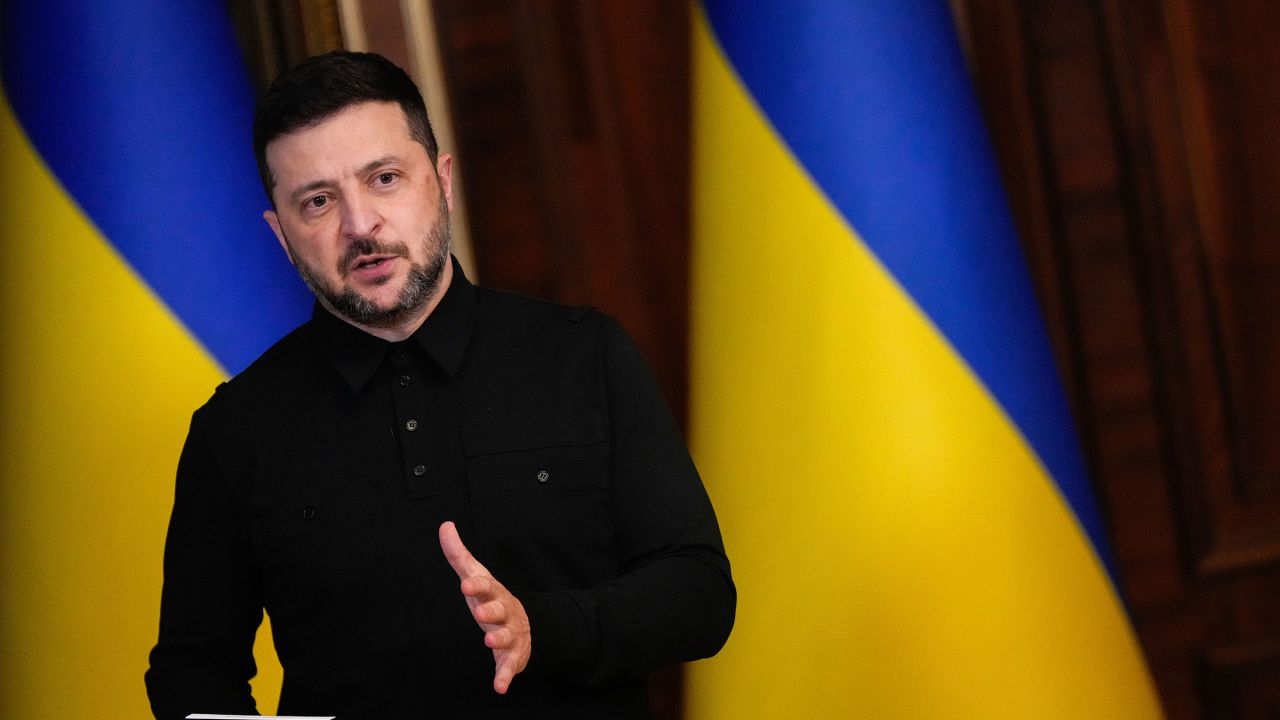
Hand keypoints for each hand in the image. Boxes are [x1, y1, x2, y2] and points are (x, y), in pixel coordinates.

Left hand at [438, 521, 530, 693]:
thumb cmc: (492, 598)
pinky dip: (505, 677)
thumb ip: (458, 555)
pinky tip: (499, 687)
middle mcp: (505, 612)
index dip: (476, 585)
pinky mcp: (513, 657)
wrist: (526, 624)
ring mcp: (511, 634)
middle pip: (499, 610)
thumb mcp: (476, 576)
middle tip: (480, 614)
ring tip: (489, 642)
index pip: (486, 586)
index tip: (465, 584)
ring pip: (507, 637)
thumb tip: (444, 526)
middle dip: (491, 611)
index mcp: (494, 592)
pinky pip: (509, 667)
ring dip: (499, 640)